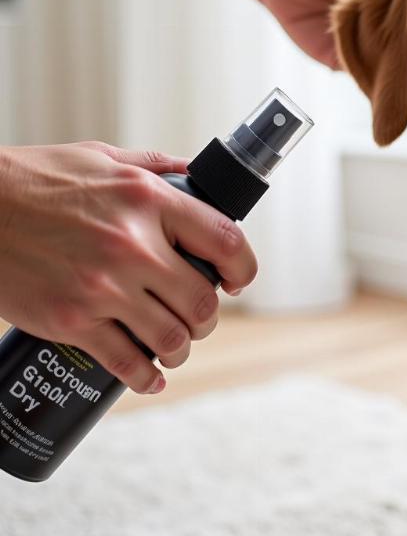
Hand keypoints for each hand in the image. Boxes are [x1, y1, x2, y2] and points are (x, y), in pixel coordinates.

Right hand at [0, 142, 256, 393]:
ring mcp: (102, 286)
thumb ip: (155, 167)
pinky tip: (151, 377)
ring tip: (176, 346)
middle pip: (202, 299)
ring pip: (172, 336)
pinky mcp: (72, 320)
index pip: (226, 240)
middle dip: (208, 316)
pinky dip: (147, 377)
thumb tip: (195, 175)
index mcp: (147, 199)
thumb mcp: (101, 157)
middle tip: (200, 318)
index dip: (243, 269)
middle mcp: (133, 244)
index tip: (236, 281)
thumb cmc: (34, 179)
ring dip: (183, 349)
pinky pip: (126, 362)